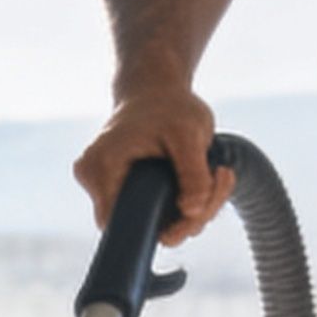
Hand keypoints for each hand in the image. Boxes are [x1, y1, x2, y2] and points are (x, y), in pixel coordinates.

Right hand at [74, 87, 236, 246]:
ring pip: (153, 222)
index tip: (196, 210)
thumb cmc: (170, 106)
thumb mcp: (188, 132)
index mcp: (101, 167)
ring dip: (193, 210)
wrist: (156, 89)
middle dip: (188, 217)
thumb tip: (193, 212)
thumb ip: (193, 173)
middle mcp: (96, 181)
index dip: (160, 227)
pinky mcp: (125, 190)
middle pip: (141, 227)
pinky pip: (156, 212)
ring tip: (219, 174)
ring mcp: (108, 187)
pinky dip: (185, 203)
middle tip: (221, 179)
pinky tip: (206, 177)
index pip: (121, 224)